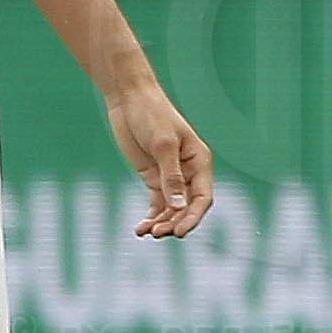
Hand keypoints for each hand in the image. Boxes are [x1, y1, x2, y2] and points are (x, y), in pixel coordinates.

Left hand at [103, 78, 212, 237]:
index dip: (193, 217)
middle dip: (174, 222)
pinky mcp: (153, 177)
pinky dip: (151, 216)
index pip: (202, 197)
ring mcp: (171, 176)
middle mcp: (189, 172)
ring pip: (172, 209)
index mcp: (199, 162)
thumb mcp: (162, 145)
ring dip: (162, 222)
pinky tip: (141, 229)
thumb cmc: (151, 115)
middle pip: (187, 207)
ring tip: (146, 233)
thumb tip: (178, 206)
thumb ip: (171, 176)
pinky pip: (157, 203)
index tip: (179, 232)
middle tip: (157, 233)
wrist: (129, 99)